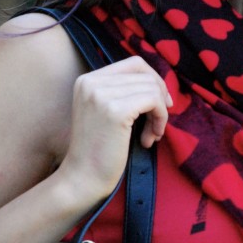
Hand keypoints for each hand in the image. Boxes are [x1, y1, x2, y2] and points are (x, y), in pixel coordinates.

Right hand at [59, 56, 171, 202]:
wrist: (82, 178)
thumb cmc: (98, 151)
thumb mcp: (105, 112)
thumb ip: (123, 93)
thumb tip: (158, 82)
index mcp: (87, 80)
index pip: (133, 64)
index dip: (153, 80)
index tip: (160, 104)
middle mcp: (91, 82)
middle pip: (145, 74)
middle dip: (159, 98)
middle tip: (157, 123)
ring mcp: (102, 95)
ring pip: (152, 88)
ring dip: (159, 114)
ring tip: (150, 135)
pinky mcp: (116, 110)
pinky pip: (154, 101)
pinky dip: (160, 119)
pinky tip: (150, 138)